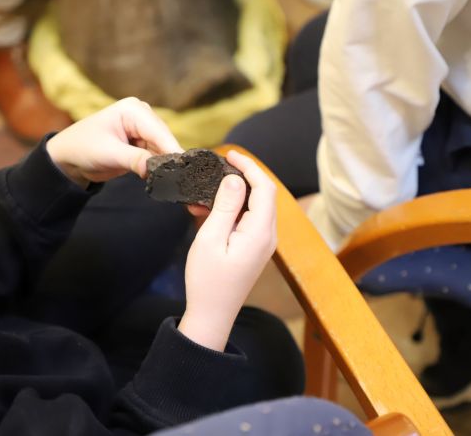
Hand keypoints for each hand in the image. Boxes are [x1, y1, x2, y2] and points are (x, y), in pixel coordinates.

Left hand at [46, 97, 181, 186]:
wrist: (68, 158)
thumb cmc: (82, 148)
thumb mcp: (108, 154)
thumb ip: (135, 159)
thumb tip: (158, 169)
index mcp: (133, 110)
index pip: (159, 131)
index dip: (172, 150)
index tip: (186, 169)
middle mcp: (142, 116)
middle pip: (165, 141)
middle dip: (173, 160)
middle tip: (185, 181)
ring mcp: (144, 130)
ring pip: (164, 151)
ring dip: (169, 167)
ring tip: (179, 184)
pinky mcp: (142, 144)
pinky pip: (157, 157)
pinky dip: (161, 169)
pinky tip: (168, 181)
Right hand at [178, 150, 276, 350]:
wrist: (212, 314)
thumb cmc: (207, 280)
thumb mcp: (211, 239)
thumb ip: (225, 207)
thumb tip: (234, 179)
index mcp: (260, 232)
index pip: (264, 188)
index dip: (250, 168)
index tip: (229, 155)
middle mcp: (267, 236)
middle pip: (263, 195)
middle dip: (241, 177)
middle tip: (214, 169)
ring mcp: (262, 243)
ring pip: (254, 206)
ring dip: (231, 195)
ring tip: (202, 193)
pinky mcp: (253, 248)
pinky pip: (246, 220)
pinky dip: (229, 210)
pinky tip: (205, 211)